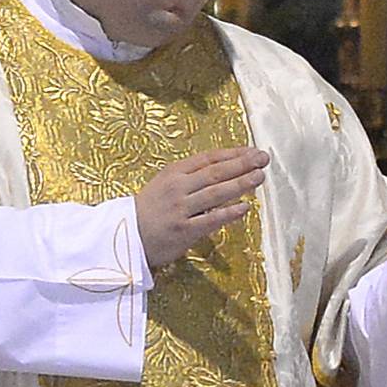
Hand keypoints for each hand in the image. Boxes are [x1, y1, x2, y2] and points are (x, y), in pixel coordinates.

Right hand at [134, 147, 268, 267]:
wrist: (123, 236)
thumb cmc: (149, 208)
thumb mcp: (166, 183)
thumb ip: (192, 175)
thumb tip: (228, 167)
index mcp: (175, 173)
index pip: (209, 158)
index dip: (233, 153)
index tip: (253, 150)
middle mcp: (178, 188)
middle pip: (216, 172)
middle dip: (242, 164)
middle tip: (263, 158)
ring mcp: (181, 209)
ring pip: (215, 193)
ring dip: (240, 183)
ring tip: (260, 176)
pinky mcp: (182, 231)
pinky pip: (210, 220)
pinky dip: (228, 213)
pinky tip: (245, 207)